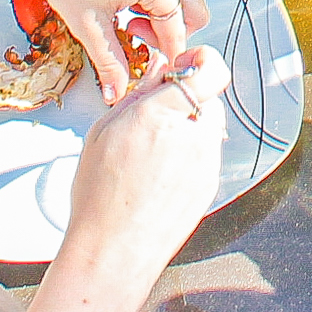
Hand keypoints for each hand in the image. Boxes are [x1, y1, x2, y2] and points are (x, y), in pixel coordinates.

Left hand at [0, 0, 211, 102]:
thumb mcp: (88, 25)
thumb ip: (110, 64)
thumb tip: (117, 91)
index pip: (178, 31)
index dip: (164, 52)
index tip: (149, 59)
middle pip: (197, 10)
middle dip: (172, 28)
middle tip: (136, 30)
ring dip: (172, 4)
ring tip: (134, 8)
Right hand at [58, 45, 231, 272]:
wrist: (114, 250)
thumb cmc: (100, 196)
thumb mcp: (104, 131)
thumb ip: (139, 93)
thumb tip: (159, 68)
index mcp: (161, 115)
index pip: (208, 71)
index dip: (202, 61)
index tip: (188, 63)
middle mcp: (191, 135)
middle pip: (207, 98)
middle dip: (187, 100)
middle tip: (157, 116)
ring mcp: (206, 161)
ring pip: (208, 126)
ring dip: (189, 127)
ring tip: (155, 152)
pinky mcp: (211, 183)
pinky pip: (207, 153)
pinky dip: (191, 154)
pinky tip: (163, 173)